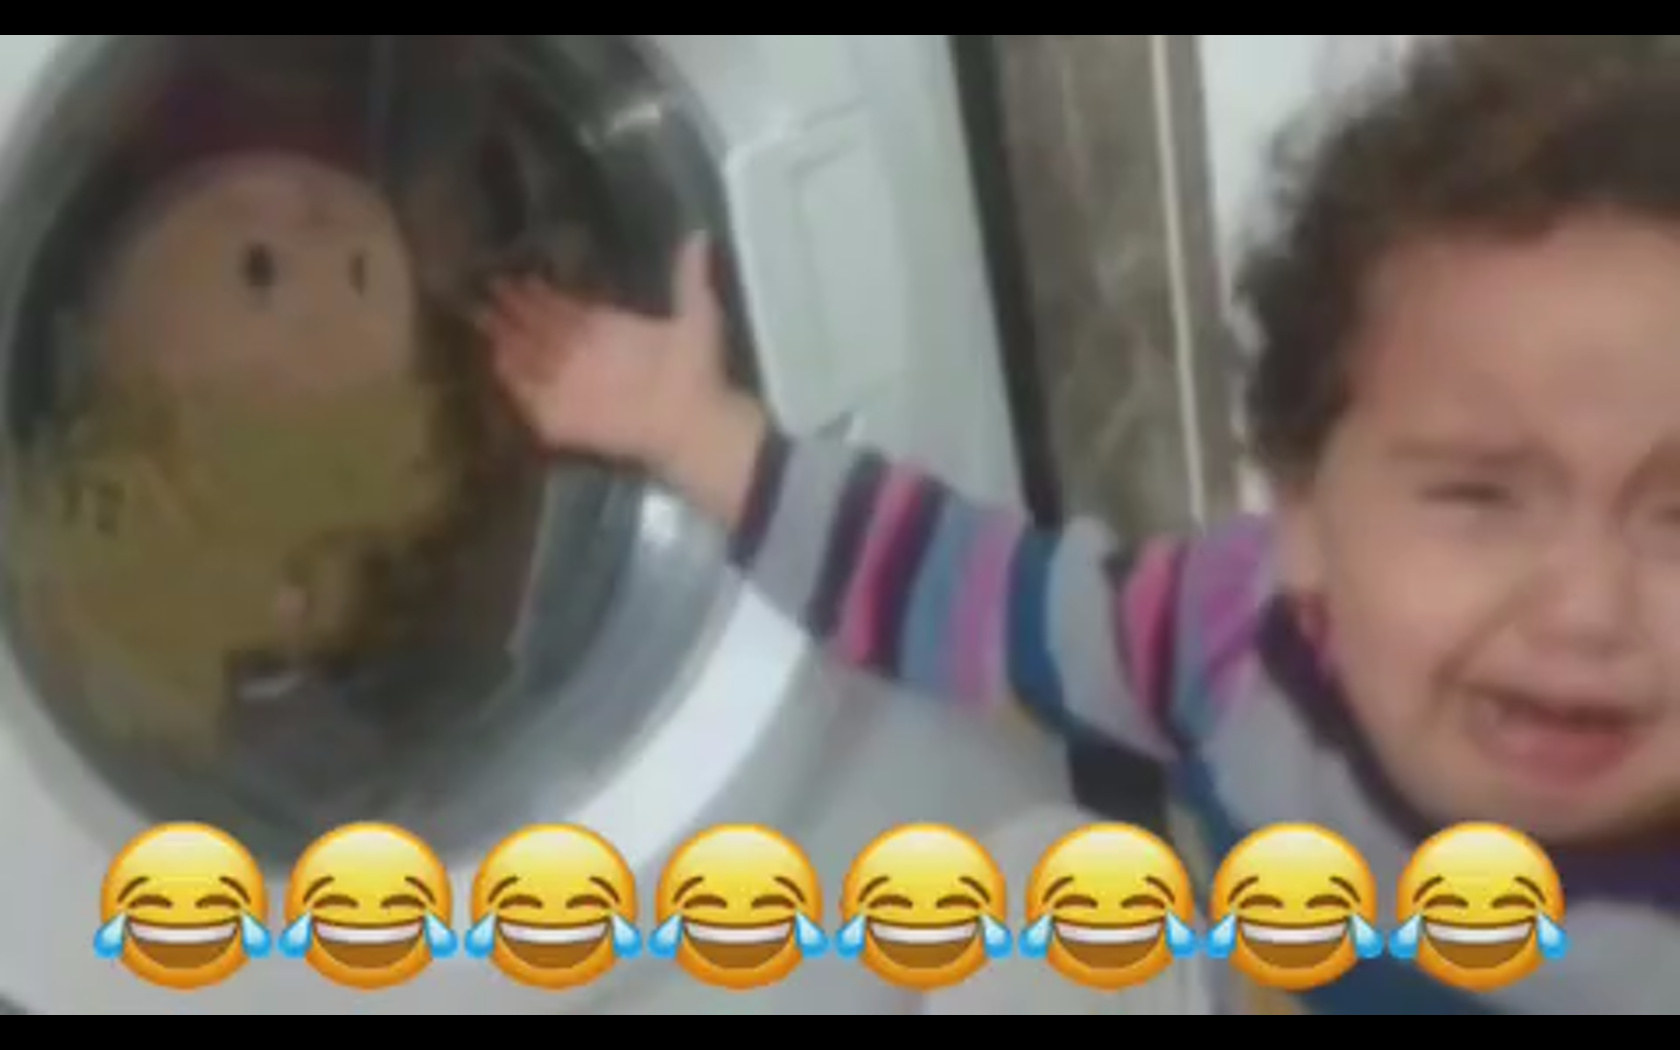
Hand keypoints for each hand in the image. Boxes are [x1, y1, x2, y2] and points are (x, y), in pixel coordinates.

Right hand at [476, 233, 769, 526]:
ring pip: (528, 359)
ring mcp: (571, 386)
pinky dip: (510, 383)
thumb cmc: (697, 371)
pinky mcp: (562, 419)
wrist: (695, 422)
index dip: (538, 291)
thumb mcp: (697, 316)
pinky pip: (528, 400)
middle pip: (537, 329)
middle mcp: (583, 355)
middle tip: (479, 286)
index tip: (514, 272)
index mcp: (608, 329)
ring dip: (504, 340)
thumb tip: (699, 233)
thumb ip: (690, 277)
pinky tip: (489, 362)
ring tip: (474, 316)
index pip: (564, 307)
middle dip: (509, 309)